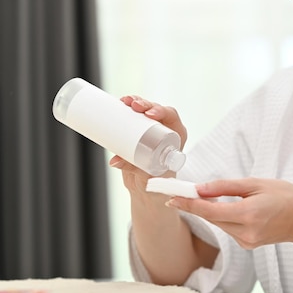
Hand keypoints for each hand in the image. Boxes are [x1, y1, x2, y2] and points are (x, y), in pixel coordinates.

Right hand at [109, 96, 186, 225]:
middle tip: (133, 106)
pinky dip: (127, 108)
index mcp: (176, 137)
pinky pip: (134, 116)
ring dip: (135, 102)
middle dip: (145, 104)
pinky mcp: (138, 132)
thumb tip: (115, 161)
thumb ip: (135, 168)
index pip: (171, 117)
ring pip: (144, 110)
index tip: (149, 114)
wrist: (147, 190)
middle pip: (156, 110)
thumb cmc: (156, 184)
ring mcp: (151, 130)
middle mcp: (165, 130)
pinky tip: (120, 103)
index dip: (161, 111)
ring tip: (124, 102)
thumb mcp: (148, 176)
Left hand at [166, 178, 292, 248]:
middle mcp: (245, 232)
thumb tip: (200, 188)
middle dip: (195, 205)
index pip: (209, 210)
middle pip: (211, 218)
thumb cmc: (287, 197)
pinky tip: (231, 207)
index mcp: (248, 214)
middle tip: (178, 192)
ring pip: (219, 224)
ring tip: (208, 196)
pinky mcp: (248, 245)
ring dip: (211, 210)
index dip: (187, 204)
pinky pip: (228, 228)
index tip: (170, 197)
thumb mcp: (256, 183)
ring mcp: (247, 241)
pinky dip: (224, 217)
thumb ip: (226, 186)